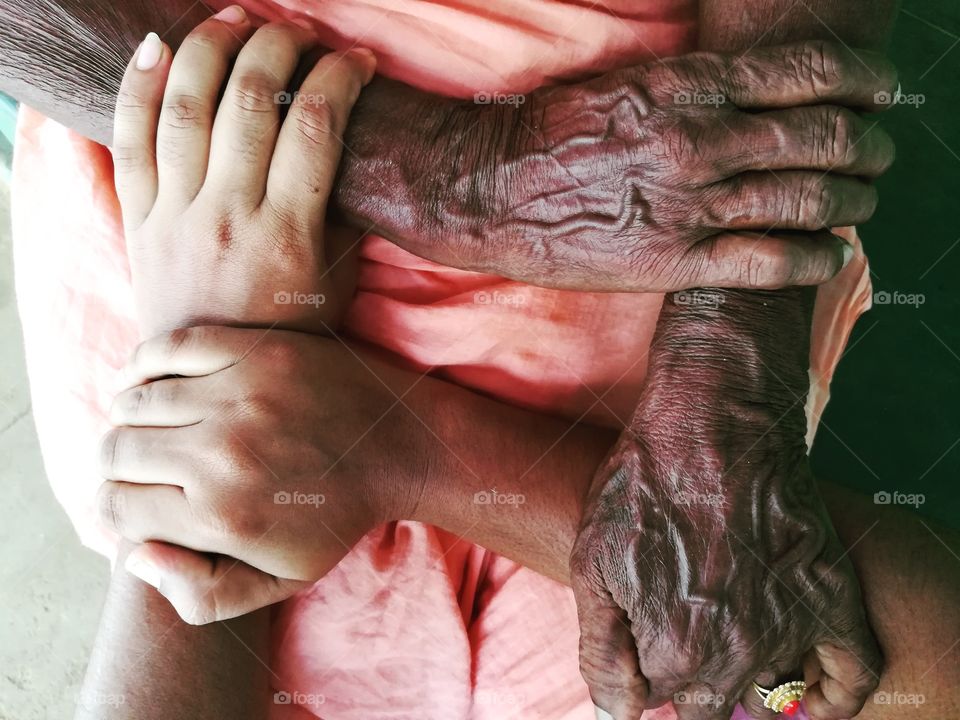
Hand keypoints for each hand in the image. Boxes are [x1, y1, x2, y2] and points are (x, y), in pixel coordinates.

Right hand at [96, 326, 425, 623]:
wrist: (402, 445)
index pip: (116, 508)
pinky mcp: (255, 350)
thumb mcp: (283, 581)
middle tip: (144, 468)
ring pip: (131, 402)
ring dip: (128, 418)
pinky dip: (142, 365)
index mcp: (221, 517)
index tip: (139, 502)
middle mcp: (220, 454)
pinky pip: (166, 348)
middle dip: (117, 467)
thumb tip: (135, 557)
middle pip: (114, 454)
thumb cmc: (339, 517)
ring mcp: (238, 394)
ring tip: (151, 430)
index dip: (118, 509)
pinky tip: (148, 383)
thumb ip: (202, 593)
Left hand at [112, 11, 375, 335]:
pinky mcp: (138, 218)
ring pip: (187, 107)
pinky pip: (129, 139)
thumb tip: (347, 147)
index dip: (340, 77)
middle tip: (301, 33)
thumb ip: (341, 215)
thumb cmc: (287, 331)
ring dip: (213, 46)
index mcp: (286, 233)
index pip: (316, 127)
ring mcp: (175, 215)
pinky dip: (139, 84)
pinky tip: (160, 46)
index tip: (356, 61)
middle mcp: (227, 216)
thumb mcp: (336, 281)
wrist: (212, 378)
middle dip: (280, 47)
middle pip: (252, 101)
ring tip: (238, 18)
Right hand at [451, 41, 895, 290]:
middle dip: (869, 147)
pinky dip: (815, 259)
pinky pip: (769, 263)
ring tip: (863, 205)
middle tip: (879, 156)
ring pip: (807, 201)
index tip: (882, 93)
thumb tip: (751, 94)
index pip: (808, 76)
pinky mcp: (673, 262)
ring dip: (853, 203)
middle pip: (823, 139)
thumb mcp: (628, 84)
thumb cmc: (551, 132)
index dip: (863, 83)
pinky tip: (832, 257)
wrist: (489, 188)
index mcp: (690, 87)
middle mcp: (702, 140)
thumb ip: (696, 88)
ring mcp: (690, 204)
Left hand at [570, 289, 880, 719]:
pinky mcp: (828, 598)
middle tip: (683, 632)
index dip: (643, 668)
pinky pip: (851, 674)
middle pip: (709, 705)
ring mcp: (785, 630)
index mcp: (670, 653)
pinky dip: (833, 697)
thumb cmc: (642, 484)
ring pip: (767, 697)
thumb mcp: (592, 560)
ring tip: (728, 643)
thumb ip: (600, 649)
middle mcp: (732, 657)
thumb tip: (613, 714)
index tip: (643, 637)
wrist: (712, 422)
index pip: (653, 699)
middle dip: (690, 680)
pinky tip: (813, 698)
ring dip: (747, 683)